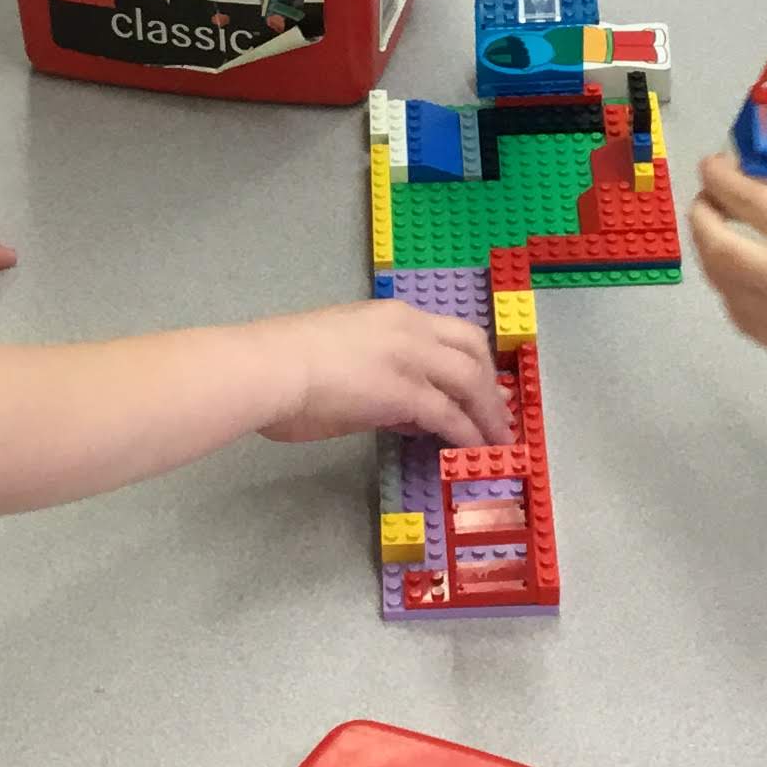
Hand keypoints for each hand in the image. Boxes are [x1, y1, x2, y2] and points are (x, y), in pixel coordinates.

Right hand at [258, 301, 514, 449]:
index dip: (471, 358)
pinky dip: (468, 433)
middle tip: (499, 413)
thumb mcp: (339, 357)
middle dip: (490, 383)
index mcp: (391, 316)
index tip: (481, 383)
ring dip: (488, 411)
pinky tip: (474, 450)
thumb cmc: (283, 365)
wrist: (267, 367)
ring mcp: (409, 358)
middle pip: (471, 349)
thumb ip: (377, 379)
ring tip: (497, 440)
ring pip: (470, 380)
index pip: (447, 331)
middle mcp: (408, 329)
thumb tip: (401, 412)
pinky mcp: (404, 393)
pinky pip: (450, 415)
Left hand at [689, 155, 766, 368]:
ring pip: (721, 285)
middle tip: (709, 199)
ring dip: (713, 253)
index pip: (744, 198)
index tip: (713, 165)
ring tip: (722, 234)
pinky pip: (741, 315)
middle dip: (703, 215)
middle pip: (716, 246)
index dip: (719, 176)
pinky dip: (731, 290)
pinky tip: (743, 275)